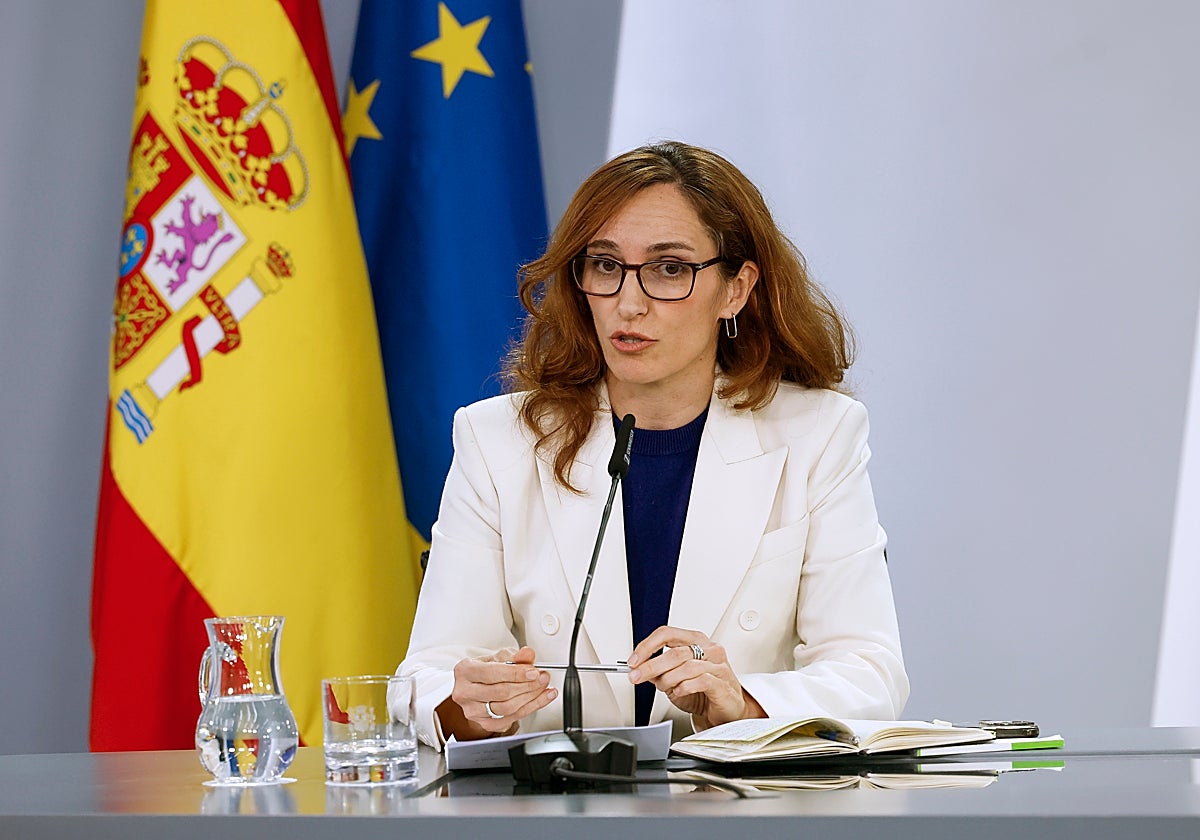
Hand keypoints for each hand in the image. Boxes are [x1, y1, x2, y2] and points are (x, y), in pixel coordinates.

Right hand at [437, 646, 556, 740]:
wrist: (478, 687)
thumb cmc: (487, 670)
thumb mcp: (499, 657)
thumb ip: (515, 656)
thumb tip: (527, 654)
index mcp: (465, 671)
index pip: (492, 673)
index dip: (516, 673)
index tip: (534, 672)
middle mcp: (465, 693)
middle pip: (501, 693)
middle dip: (527, 685)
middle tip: (542, 678)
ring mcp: (474, 711)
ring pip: (507, 708)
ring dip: (531, 698)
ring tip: (543, 687)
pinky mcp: (485, 724)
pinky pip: (512, 719)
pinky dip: (530, 708)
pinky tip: (540, 699)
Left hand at [627, 627, 764, 729]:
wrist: (727, 711)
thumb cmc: (704, 693)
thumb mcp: (675, 679)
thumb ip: (659, 671)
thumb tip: (638, 667)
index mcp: (695, 640)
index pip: (667, 634)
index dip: (647, 646)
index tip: (634, 660)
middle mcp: (708, 649)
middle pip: (674, 652)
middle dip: (651, 666)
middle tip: (637, 676)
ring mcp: (718, 665)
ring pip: (686, 666)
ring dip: (667, 679)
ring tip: (663, 687)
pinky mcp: (723, 682)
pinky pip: (700, 680)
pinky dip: (684, 687)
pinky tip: (678, 692)